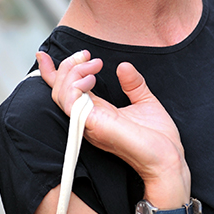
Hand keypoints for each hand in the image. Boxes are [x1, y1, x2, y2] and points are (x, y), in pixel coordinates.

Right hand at [37, 51, 189, 193]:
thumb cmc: (159, 139)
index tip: (45, 55)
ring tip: (94, 64)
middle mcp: (88, 119)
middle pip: (59, 90)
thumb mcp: (146, 102)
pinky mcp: (94, 126)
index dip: (52, 73)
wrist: (169, 159)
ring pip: (61, 94)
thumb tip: (123, 66)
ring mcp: (89, 123)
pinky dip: (75, 85)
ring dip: (72, 72)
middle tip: (86, 54)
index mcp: (97, 113)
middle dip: (66, 66)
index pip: (66, 92)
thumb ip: (133, 84)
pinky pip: (70, 104)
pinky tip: (91, 78)